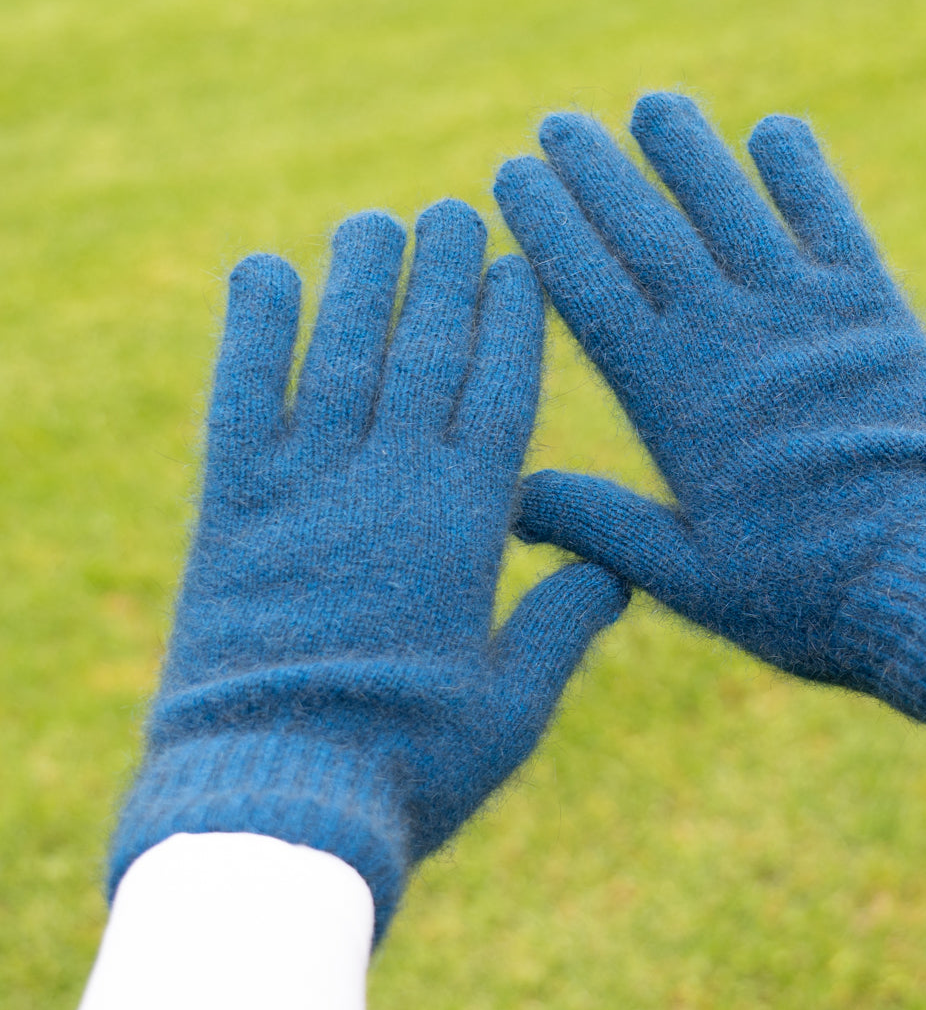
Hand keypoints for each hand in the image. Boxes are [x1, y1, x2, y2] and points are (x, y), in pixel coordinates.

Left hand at [110, 205, 628, 938]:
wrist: (277, 799)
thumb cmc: (410, 765)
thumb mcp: (512, 707)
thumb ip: (563, 627)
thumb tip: (610, 574)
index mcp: (467, 524)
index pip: (503, 391)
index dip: (515, 320)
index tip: (522, 261)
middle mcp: (391, 482)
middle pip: (428, 353)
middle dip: (447, 277)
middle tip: (457, 211)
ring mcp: (307, 487)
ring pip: (344, 354)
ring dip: (362, 281)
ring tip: (376, 222)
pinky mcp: (231, 509)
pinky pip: (242, 397)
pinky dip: (252, 331)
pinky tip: (262, 270)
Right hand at [494, 94, 925, 738]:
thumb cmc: (806, 592)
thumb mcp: (687, 576)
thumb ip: (600, 526)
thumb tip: (515, 497)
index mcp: (673, 397)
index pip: (589, 287)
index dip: (547, 224)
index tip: (511, 173)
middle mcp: (730, 336)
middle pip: (648, 230)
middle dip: (596, 170)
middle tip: (557, 122)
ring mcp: (805, 314)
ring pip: (731, 207)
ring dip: (688, 150)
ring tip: (652, 104)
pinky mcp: (875, 311)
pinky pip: (830, 221)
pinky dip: (802, 172)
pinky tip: (775, 128)